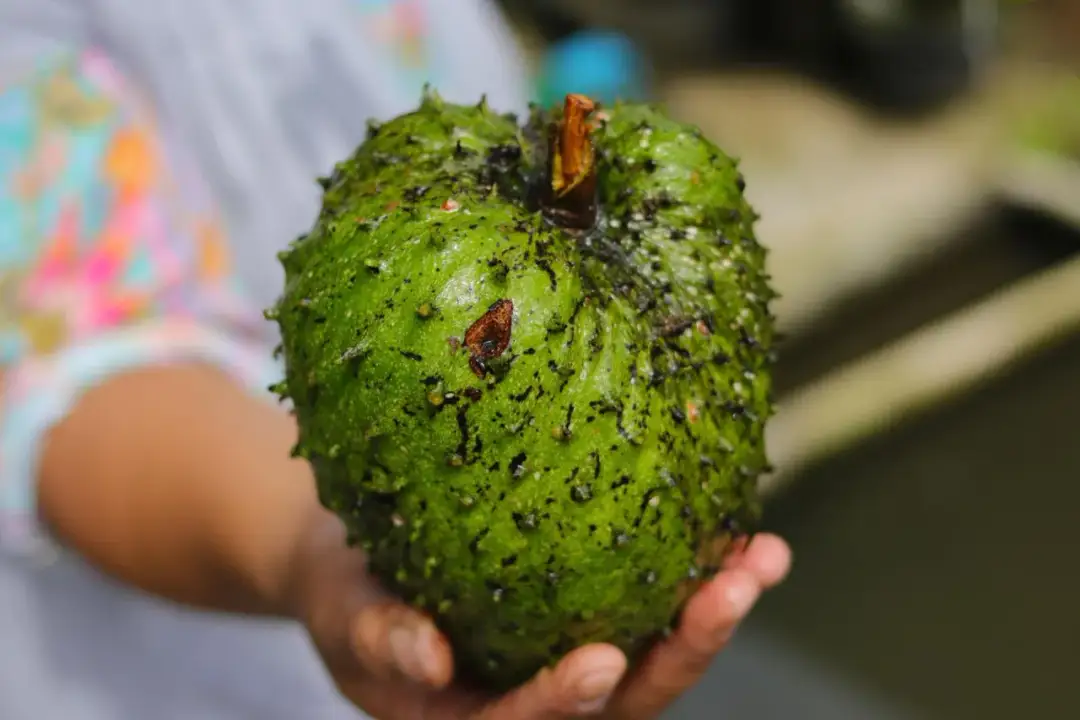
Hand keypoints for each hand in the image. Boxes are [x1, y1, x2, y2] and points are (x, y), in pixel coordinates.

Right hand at [293, 509, 790, 719]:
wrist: (365, 562)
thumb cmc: (351, 600)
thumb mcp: (350, 622)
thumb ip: (383, 642)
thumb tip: (429, 658)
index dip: (564, 702)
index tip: (600, 661)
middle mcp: (542, 698)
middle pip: (625, 698)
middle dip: (683, 651)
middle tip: (729, 592)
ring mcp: (572, 655)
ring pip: (656, 652)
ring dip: (714, 610)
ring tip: (762, 556)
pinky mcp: (593, 609)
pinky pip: (654, 601)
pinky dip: (698, 571)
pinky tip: (740, 531)